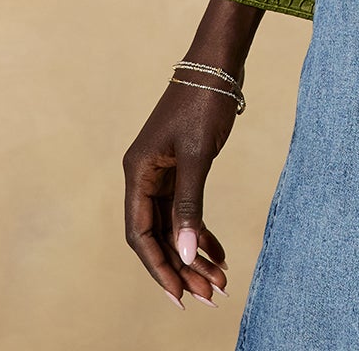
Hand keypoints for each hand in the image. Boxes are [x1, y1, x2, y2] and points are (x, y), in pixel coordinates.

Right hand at [122, 80, 237, 306]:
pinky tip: (220, 251)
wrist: (219, 62)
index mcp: (138, 173)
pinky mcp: (182, 167)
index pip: (141, 235)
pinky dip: (202, 230)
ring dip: (195, 252)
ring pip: (175, 225)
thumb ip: (190, 206)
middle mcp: (145, 176)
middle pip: (159, 235)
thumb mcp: (197, 156)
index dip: (158, 268)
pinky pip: (186, 209)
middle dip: (183, 267)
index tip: (180, 296)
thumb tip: (187, 254)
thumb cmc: (204, 101)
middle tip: (211, 295)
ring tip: (221, 280)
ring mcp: (163, 172)